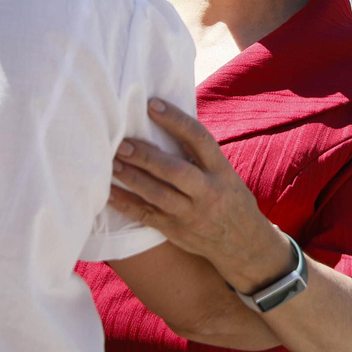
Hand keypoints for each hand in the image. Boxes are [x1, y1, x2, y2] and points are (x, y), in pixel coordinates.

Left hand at [108, 98, 293, 293]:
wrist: (243, 246)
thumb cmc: (230, 201)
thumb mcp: (227, 175)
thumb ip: (202, 156)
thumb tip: (168, 122)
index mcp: (222, 172)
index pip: (199, 139)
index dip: (175, 120)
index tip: (152, 104)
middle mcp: (207, 192)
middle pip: (174, 171)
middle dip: (146, 156)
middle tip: (121, 142)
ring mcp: (190, 215)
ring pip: (157, 194)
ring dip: (131, 177)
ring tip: (111, 162)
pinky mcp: (175, 231)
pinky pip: (145, 216)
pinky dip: (124, 203)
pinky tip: (107, 192)